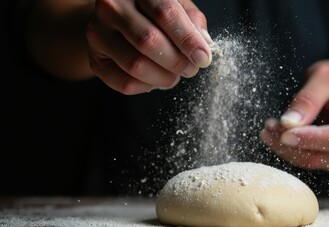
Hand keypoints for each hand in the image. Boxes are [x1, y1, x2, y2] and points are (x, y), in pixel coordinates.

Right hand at [86, 0, 212, 94]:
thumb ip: (192, 21)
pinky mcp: (94, 60)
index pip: (165, 14)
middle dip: (177, 61)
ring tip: (174, 75)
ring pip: (136, 65)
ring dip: (164, 77)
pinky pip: (125, 82)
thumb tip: (203, 45)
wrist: (115, 22)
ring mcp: (98, 33)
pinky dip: (148, 86)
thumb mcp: (176, 6)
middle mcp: (112, 7)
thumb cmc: (152, 14)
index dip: (187, 39)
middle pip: (149, 41)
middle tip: (190, 69)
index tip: (203, 57)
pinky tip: (156, 79)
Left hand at [260, 60, 328, 172]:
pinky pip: (309, 161)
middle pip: (325, 157)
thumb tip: (289, 123)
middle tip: (268, 127)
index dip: (310, 139)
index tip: (284, 133)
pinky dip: (290, 150)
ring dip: (287, 149)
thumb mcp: (325, 76)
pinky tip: (277, 134)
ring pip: (314, 163)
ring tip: (270, 127)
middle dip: (292, 145)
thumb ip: (308, 99)